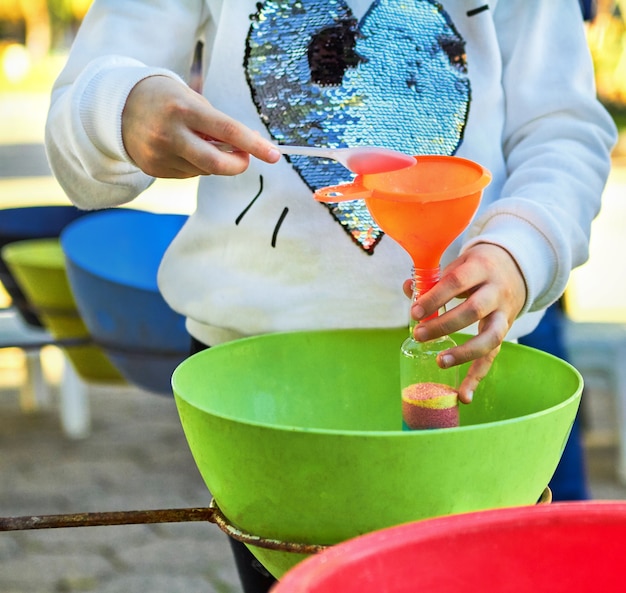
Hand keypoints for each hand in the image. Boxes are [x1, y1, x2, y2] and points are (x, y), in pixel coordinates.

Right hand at [121, 76, 279, 177]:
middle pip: (217, 163)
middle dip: (239, 165)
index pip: (227, 130)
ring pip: (204, 170)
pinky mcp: (154, 169)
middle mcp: (170, 134)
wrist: (117, 106)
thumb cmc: (166, 98)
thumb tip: (245, 149)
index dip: (254, 145)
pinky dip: (195, 164)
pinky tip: (181, 148)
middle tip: (246, 159)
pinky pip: (188, 173)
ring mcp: (160, 154)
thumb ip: (217, 124)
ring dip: (213, 160)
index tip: (275, 155)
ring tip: (198, 140)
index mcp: (183, 109)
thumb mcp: (191, 100)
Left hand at [403, 243, 526, 403]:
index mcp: (481, 268)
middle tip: (418, 335)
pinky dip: (477, 377)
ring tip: (440, 362)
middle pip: (474, 310)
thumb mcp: (457, 265)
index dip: (435, 297)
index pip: (457, 282)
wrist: (514, 268)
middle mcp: (497, 291)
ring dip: (464, 352)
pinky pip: (493, 357)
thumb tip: (407, 289)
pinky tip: (463, 396)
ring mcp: (504, 314)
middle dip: (444, 325)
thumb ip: (432, 279)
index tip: (414, 312)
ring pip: (490, 337)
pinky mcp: (505, 332)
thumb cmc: (475, 268)